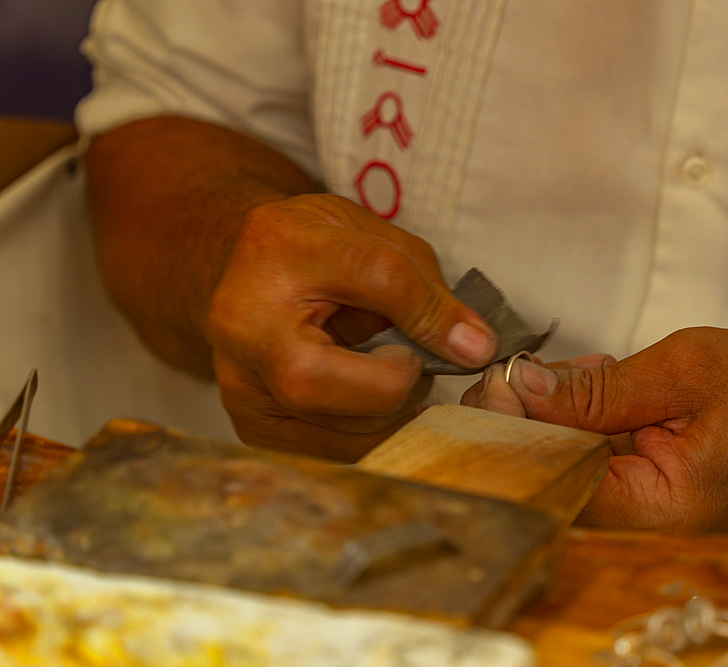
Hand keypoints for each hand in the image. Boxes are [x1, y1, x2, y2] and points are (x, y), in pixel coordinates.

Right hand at [208, 194, 496, 460]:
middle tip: (410, 356)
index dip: (434, 315)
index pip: (381, 281)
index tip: (468, 340)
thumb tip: (476, 348)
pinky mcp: (256, 430)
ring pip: (361, 436)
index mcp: (280, 259)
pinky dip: (370, 428)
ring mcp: (246, 393)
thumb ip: (424, 290)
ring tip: (381, 369)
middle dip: (410, 381)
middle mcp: (250, 335)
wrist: (238, 270)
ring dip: (395, 409)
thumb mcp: (370, 239)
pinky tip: (361, 396)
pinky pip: (341, 451)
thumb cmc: (308, 250)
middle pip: (368, 394)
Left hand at [463, 327, 727, 531]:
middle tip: (522, 368)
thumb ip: (603, 385)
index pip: (549, 479)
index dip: (511, 431)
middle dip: (529, 416)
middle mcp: (639, 520)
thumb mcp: (690, 371)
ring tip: (573, 370)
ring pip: (572, 460)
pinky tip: (599, 382)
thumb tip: (524, 383)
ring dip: (560, 412)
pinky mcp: (650, 488)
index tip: (494, 381)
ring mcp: (644, 507)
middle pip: (553, 472)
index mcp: (652, 505)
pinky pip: (600, 456)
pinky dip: (590, 417)